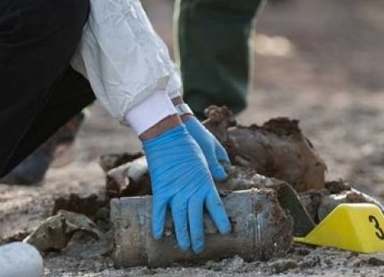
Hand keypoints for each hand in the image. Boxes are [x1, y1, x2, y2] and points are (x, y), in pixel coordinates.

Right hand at [142, 124, 230, 253]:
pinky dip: (158, 224)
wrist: (168, 134)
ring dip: (182, 235)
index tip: (224, 232)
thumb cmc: (191, 139)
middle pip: (197, 219)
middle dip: (199, 236)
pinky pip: (159, 211)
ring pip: (180, 220)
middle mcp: (192, 192)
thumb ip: (216, 165)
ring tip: (184, 248)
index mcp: (206, 183)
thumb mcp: (209, 151)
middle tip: (199, 249)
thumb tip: (225, 174)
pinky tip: (159, 236)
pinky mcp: (161, 189)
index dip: (220, 220)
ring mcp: (176, 192)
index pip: (216, 207)